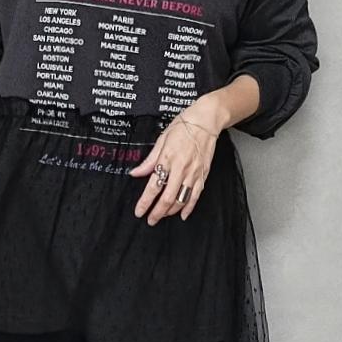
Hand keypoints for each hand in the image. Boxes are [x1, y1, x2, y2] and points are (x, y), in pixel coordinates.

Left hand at [127, 103, 222, 223]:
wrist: (206, 120)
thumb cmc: (183, 126)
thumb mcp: (162, 140)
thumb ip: (149, 160)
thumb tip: (135, 173)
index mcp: (167, 159)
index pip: (153, 186)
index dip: (145, 202)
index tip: (139, 211)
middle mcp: (181, 168)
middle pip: (167, 197)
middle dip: (157, 212)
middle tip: (150, 220)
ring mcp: (193, 173)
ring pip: (181, 199)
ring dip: (170, 211)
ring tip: (162, 216)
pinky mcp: (203, 175)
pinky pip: (195, 196)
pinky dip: (189, 207)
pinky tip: (182, 215)